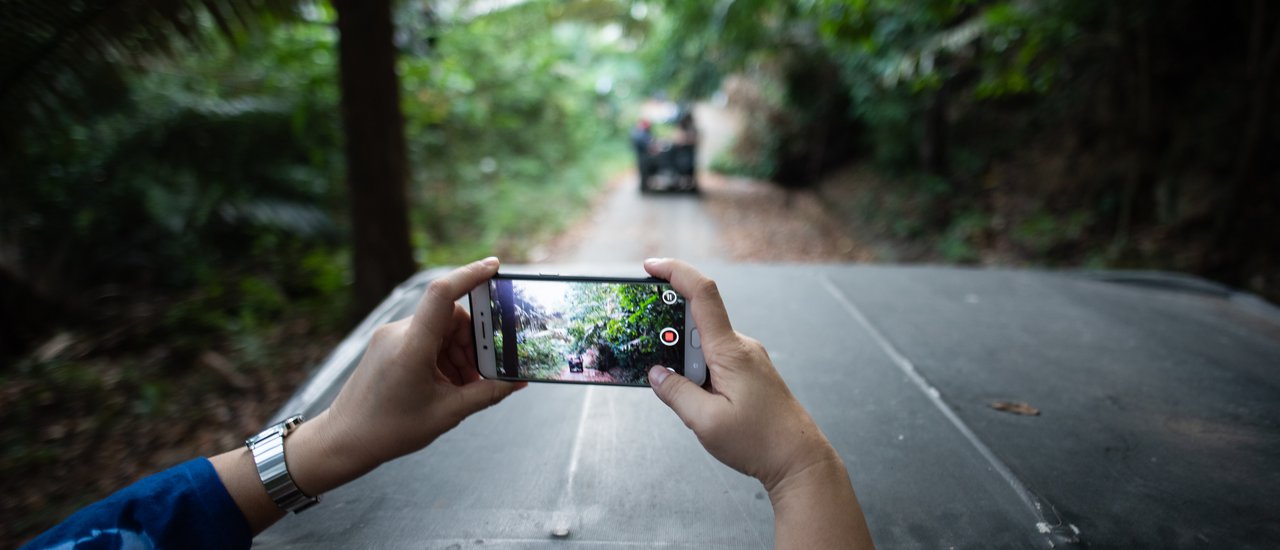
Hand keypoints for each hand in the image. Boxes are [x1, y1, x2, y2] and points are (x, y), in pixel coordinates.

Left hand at [322, 257, 524, 470]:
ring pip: (441, 330)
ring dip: (459, 354)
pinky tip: (446, 384)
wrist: (344, 439)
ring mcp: (391, 336)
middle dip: (473, 343)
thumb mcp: (448, 413)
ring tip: (462, 387)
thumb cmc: (390, 428)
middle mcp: (399, 332)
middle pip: (451, 318)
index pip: (443, 293)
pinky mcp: (388, 344)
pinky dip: (443, 357)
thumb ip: (487, 393)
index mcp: (412, 345)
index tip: (494, 266)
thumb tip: (516, 382)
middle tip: (482, 374)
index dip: (471, 274)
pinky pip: (426, 339)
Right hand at [642, 258, 837, 491]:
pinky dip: (699, 372)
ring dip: (686, 365)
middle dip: (671, 341)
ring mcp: (747, 358)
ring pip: (704, 346)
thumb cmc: (761, 441)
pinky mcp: (749, 372)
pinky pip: (715, 359)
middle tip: (663, 372)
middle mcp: (740, 346)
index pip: (702, 294)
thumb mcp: (706, 422)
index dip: (675, 273)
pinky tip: (701, 402)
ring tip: (694, 403)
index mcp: (730, 350)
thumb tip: (656, 374)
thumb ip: (676, 393)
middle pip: (696, 322)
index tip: (651, 267)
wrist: (800, 459)